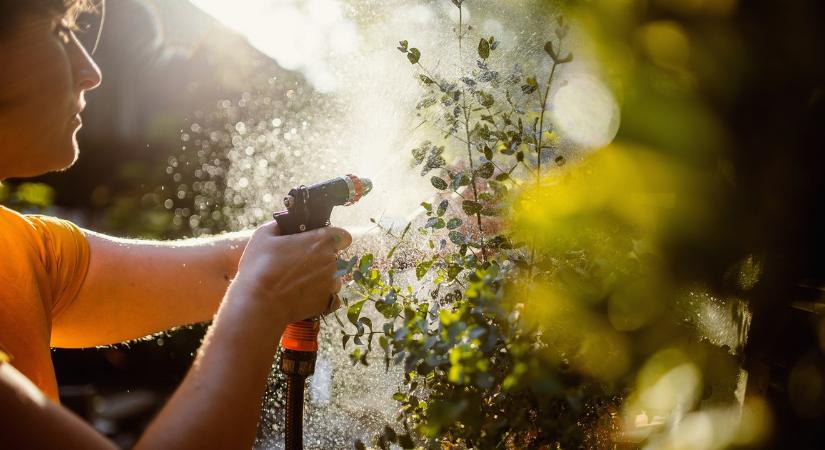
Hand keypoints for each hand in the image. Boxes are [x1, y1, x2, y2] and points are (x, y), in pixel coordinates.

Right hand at [230, 222, 351, 322]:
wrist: (259, 305)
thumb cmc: (259, 267)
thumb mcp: (263, 236)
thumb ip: (280, 225)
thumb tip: (286, 223)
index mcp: (321, 241)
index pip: (343, 235)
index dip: (332, 238)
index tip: (319, 243)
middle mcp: (332, 261)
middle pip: (334, 256)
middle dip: (320, 259)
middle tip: (297, 264)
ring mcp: (332, 283)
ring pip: (333, 277)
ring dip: (321, 278)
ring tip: (298, 283)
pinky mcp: (328, 302)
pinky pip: (330, 297)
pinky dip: (320, 296)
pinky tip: (303, 296)